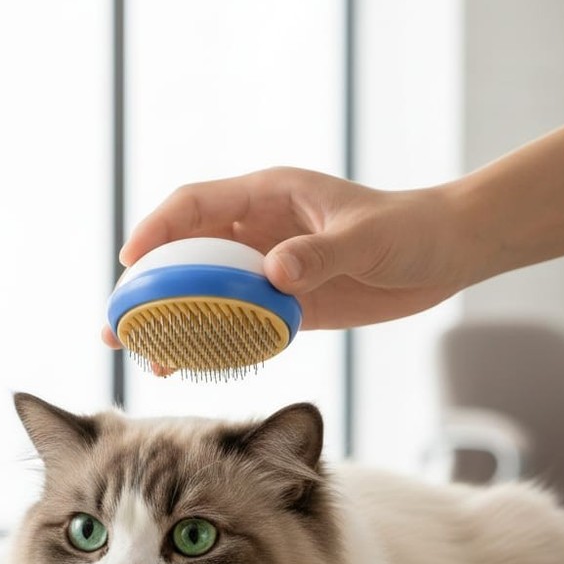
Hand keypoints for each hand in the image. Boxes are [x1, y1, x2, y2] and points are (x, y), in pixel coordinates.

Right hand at [103, 166, 474, 348]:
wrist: (445, 253)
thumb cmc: (408, 230)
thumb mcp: (365, 238)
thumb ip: (318, 252)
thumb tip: (271, 272)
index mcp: (267, 196)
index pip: (196, 206)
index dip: (156, 230)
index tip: (130, 263)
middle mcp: (259, 231)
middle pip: (187, 254)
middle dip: (148, 286)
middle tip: (117, 323)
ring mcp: (269, 269)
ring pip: (206, 292)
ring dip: (173, 321)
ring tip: (141, 354)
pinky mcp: (287, 303)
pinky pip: (237, 321)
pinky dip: (212, 342)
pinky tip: (189, 366)